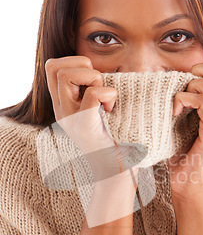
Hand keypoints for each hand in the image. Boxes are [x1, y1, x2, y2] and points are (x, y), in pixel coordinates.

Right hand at [45, 55, 137, 184]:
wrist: (118, 172)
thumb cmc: (116, 140)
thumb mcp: (100, 111)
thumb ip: (95, 91)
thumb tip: (108, 69)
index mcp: (63, 105)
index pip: (52, 67)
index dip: (74, 61)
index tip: (94, 80)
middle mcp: (61, 110)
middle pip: (54, 67)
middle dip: (83, 65)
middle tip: (99, 86)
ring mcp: (71, 119)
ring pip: (67, 75)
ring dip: (94, 78)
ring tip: (106, 98)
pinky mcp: (85, 127)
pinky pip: (93, 95)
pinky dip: (108, 94)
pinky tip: (113, 109)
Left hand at [168, 63, 202, 206]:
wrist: (188, 186)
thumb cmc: (183, 156)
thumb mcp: (186, 124)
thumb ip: (186, 104)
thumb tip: (168, 81)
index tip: (186, 81)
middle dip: (202, 71)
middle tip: (184, 88)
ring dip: (193, 86)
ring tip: (179, 102)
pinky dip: (185, 100)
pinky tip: (174, 112)